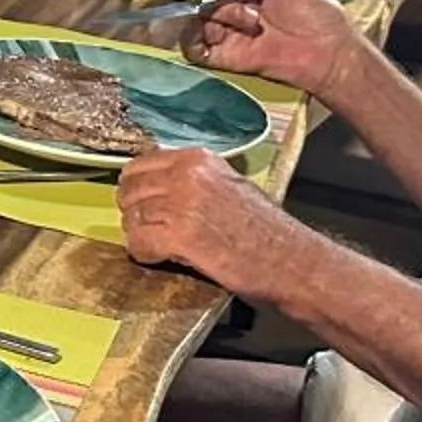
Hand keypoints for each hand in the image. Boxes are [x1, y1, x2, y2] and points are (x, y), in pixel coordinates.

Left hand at [115, 148, 316, 297]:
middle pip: (129, 191)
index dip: (138, 191)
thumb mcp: (229, 186)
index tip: (145, 206)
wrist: (292, 261)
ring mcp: (182, 203)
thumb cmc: (267, 231)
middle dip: (136, 213)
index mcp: (198, 159)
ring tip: (162, 247)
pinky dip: (144, 254)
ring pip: (131, 217)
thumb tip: (157, 185)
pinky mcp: (180, 235)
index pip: (139, 166)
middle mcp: (187, 174)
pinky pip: (138, 243)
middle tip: (152, 231)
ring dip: (141, 235)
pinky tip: (162, 258)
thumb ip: (192, 180)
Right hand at [183, 0, 366, 100]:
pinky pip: (195, 50)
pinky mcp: (227, 58)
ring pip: (198, 19)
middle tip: (251, 0)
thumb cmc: (319, 16)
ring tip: (249, 22)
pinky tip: (215, 33)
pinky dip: (194, 40)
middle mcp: (236, 13)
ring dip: (220, 15)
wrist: (330, 51)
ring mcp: (230, 36)